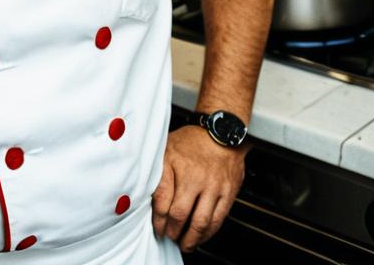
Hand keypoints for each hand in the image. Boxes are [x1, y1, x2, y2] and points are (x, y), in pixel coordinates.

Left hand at [151, 125, 246, 253]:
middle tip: (169, 236)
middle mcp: (195, 176)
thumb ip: (157, 171)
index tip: (157, 226)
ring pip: (200, 222)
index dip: (157, 219)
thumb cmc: (192, 140)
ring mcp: (213, 186)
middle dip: (172, 231)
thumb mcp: (167, 148)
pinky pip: (218, 219)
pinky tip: (201, 236)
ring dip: (190, 238)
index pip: (162, 200)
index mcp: (175, 164)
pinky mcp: (228, 192)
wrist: (221, 131)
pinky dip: (208, 233)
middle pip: (180, 214)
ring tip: (184, 243)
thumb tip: (145, 193)